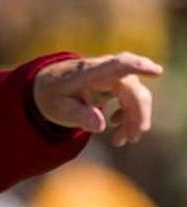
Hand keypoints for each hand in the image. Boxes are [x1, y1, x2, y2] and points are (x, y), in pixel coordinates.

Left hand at [32, 52, 162, 145]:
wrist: (49, 84)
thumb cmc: (53, 94)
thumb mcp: (57, 108)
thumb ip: (78, 115)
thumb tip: (101, 126)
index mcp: (88, 72)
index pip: (117, 65)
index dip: (137, 67)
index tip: (157, 71)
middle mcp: (105, 70)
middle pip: (133, 91)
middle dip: (136, 116)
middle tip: (130, 139)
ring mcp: (114, 75)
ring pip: (137, 96)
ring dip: (134, 119)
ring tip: (120, 140)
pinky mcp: (118, 83)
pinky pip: (134, 99)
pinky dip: (130, 116)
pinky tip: (116, 125)